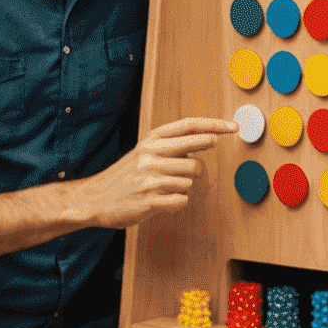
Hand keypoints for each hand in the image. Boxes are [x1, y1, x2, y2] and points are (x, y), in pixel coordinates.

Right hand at [75, 116, 238, 229]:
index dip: (215, 125)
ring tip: (164, 188)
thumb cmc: (125, 175)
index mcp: (151, 140)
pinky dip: (177, 202)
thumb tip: (209, 138)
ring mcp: (150, 178)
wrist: (94, 198)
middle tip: (194, 169)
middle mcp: (151, 155)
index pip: (190, 125)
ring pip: (190, 181)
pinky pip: (182, 200)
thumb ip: (172, 145)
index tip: (234, 127)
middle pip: (195, 155)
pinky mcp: (150, 200)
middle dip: (200, 165)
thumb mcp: (144, 151)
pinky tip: (162, 201)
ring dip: (183, 187)